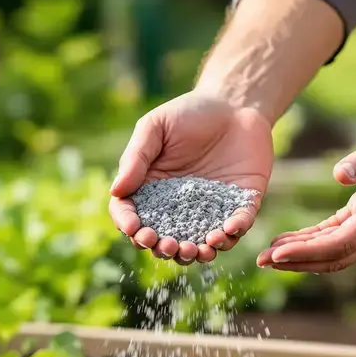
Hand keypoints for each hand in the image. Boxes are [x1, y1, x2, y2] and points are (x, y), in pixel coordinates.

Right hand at [109, 91, 273, 264]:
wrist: (235, 103)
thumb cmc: (189, 112)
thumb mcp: (155, 127)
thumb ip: (136, 157)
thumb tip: (116, 191)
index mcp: (151, 189)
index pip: (133, 215)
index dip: (130, 226)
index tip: (135, 230)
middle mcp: (178, 207)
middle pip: (164, 239)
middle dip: (163, 248)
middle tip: (168, 245)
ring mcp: (210, 210)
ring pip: (199, 243)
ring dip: (197, 253)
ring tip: (198, 250)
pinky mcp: (239, 206)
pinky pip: (236, 227)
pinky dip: (232, 234)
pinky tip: (227, 230)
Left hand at [256, 110, 355, 272]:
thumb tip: (339, 175)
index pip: (339, 242)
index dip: (306, 251)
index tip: (276, 253)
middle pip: (336, 256)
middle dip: (298, 261)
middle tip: (262, 261)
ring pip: (338, 253)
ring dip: (304, 256)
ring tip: (270, 255)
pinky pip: (342, 238)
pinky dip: (316, 242)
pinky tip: (291, 241)